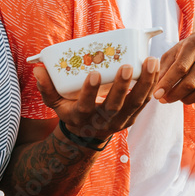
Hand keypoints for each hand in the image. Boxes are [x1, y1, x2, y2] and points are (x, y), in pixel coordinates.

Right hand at [32, 57, 159, 140]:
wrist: (88, 134)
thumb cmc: (71, 110)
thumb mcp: (55, 103)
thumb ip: (46, 88)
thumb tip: (38, 70)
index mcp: (81, 117)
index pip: (85, 105)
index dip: (89, 91)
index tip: (93, 73)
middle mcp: (102, 121)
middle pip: (115, 105)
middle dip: (122, 85)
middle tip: (128, 65)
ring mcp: (120, 120)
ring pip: (135, 103)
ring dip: (145, 82)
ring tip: (151, 61)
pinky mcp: (132, 117)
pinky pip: (145, 101)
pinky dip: (152, 85)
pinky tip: (156, 69)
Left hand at [153, 31, 194, 104]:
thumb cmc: (186, 49)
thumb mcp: (173, 52)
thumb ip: (163, 68)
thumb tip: (156, 87)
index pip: (180, 68)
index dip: (167, 83)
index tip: (157, 94)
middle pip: (191, 82)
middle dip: (174, 94)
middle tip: (163, 99)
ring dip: (185, 99)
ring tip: (175, 98)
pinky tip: (187, 97)